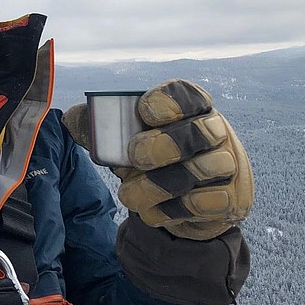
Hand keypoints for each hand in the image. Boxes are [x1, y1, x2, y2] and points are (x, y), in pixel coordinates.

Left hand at [67, 80, 251, 240]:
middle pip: (198, 132)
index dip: (164, 102)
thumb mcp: (124, 139)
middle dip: (161, 146)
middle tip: (135, 157)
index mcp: (189, 106)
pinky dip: (174, 211)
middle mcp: (215, 131)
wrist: (182, 202)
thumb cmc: (152, 158)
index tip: (143, 112)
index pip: (184, 94)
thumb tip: (72, 118)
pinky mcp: (232, 198)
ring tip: (131, 196)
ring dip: (158, 187)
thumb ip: (98, 126)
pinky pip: (206, 203)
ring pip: (201, 170)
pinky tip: (155, 211)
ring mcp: (228, 165)